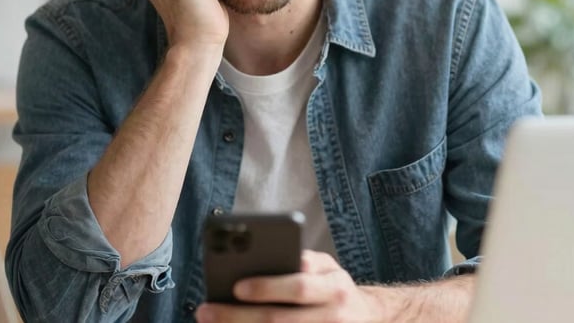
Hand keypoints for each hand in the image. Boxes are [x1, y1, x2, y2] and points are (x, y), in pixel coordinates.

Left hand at [195, 250, 385, 322]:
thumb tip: (264, 258)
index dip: (268, 288)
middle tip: (207, 311)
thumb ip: (303, 262)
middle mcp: (333, 315)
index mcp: (334, 287)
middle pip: (280, 320)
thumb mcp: (327, 267)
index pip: (299, 287)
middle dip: (239, 316)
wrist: (367, 318)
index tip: (236, 287)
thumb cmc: (334, 286)